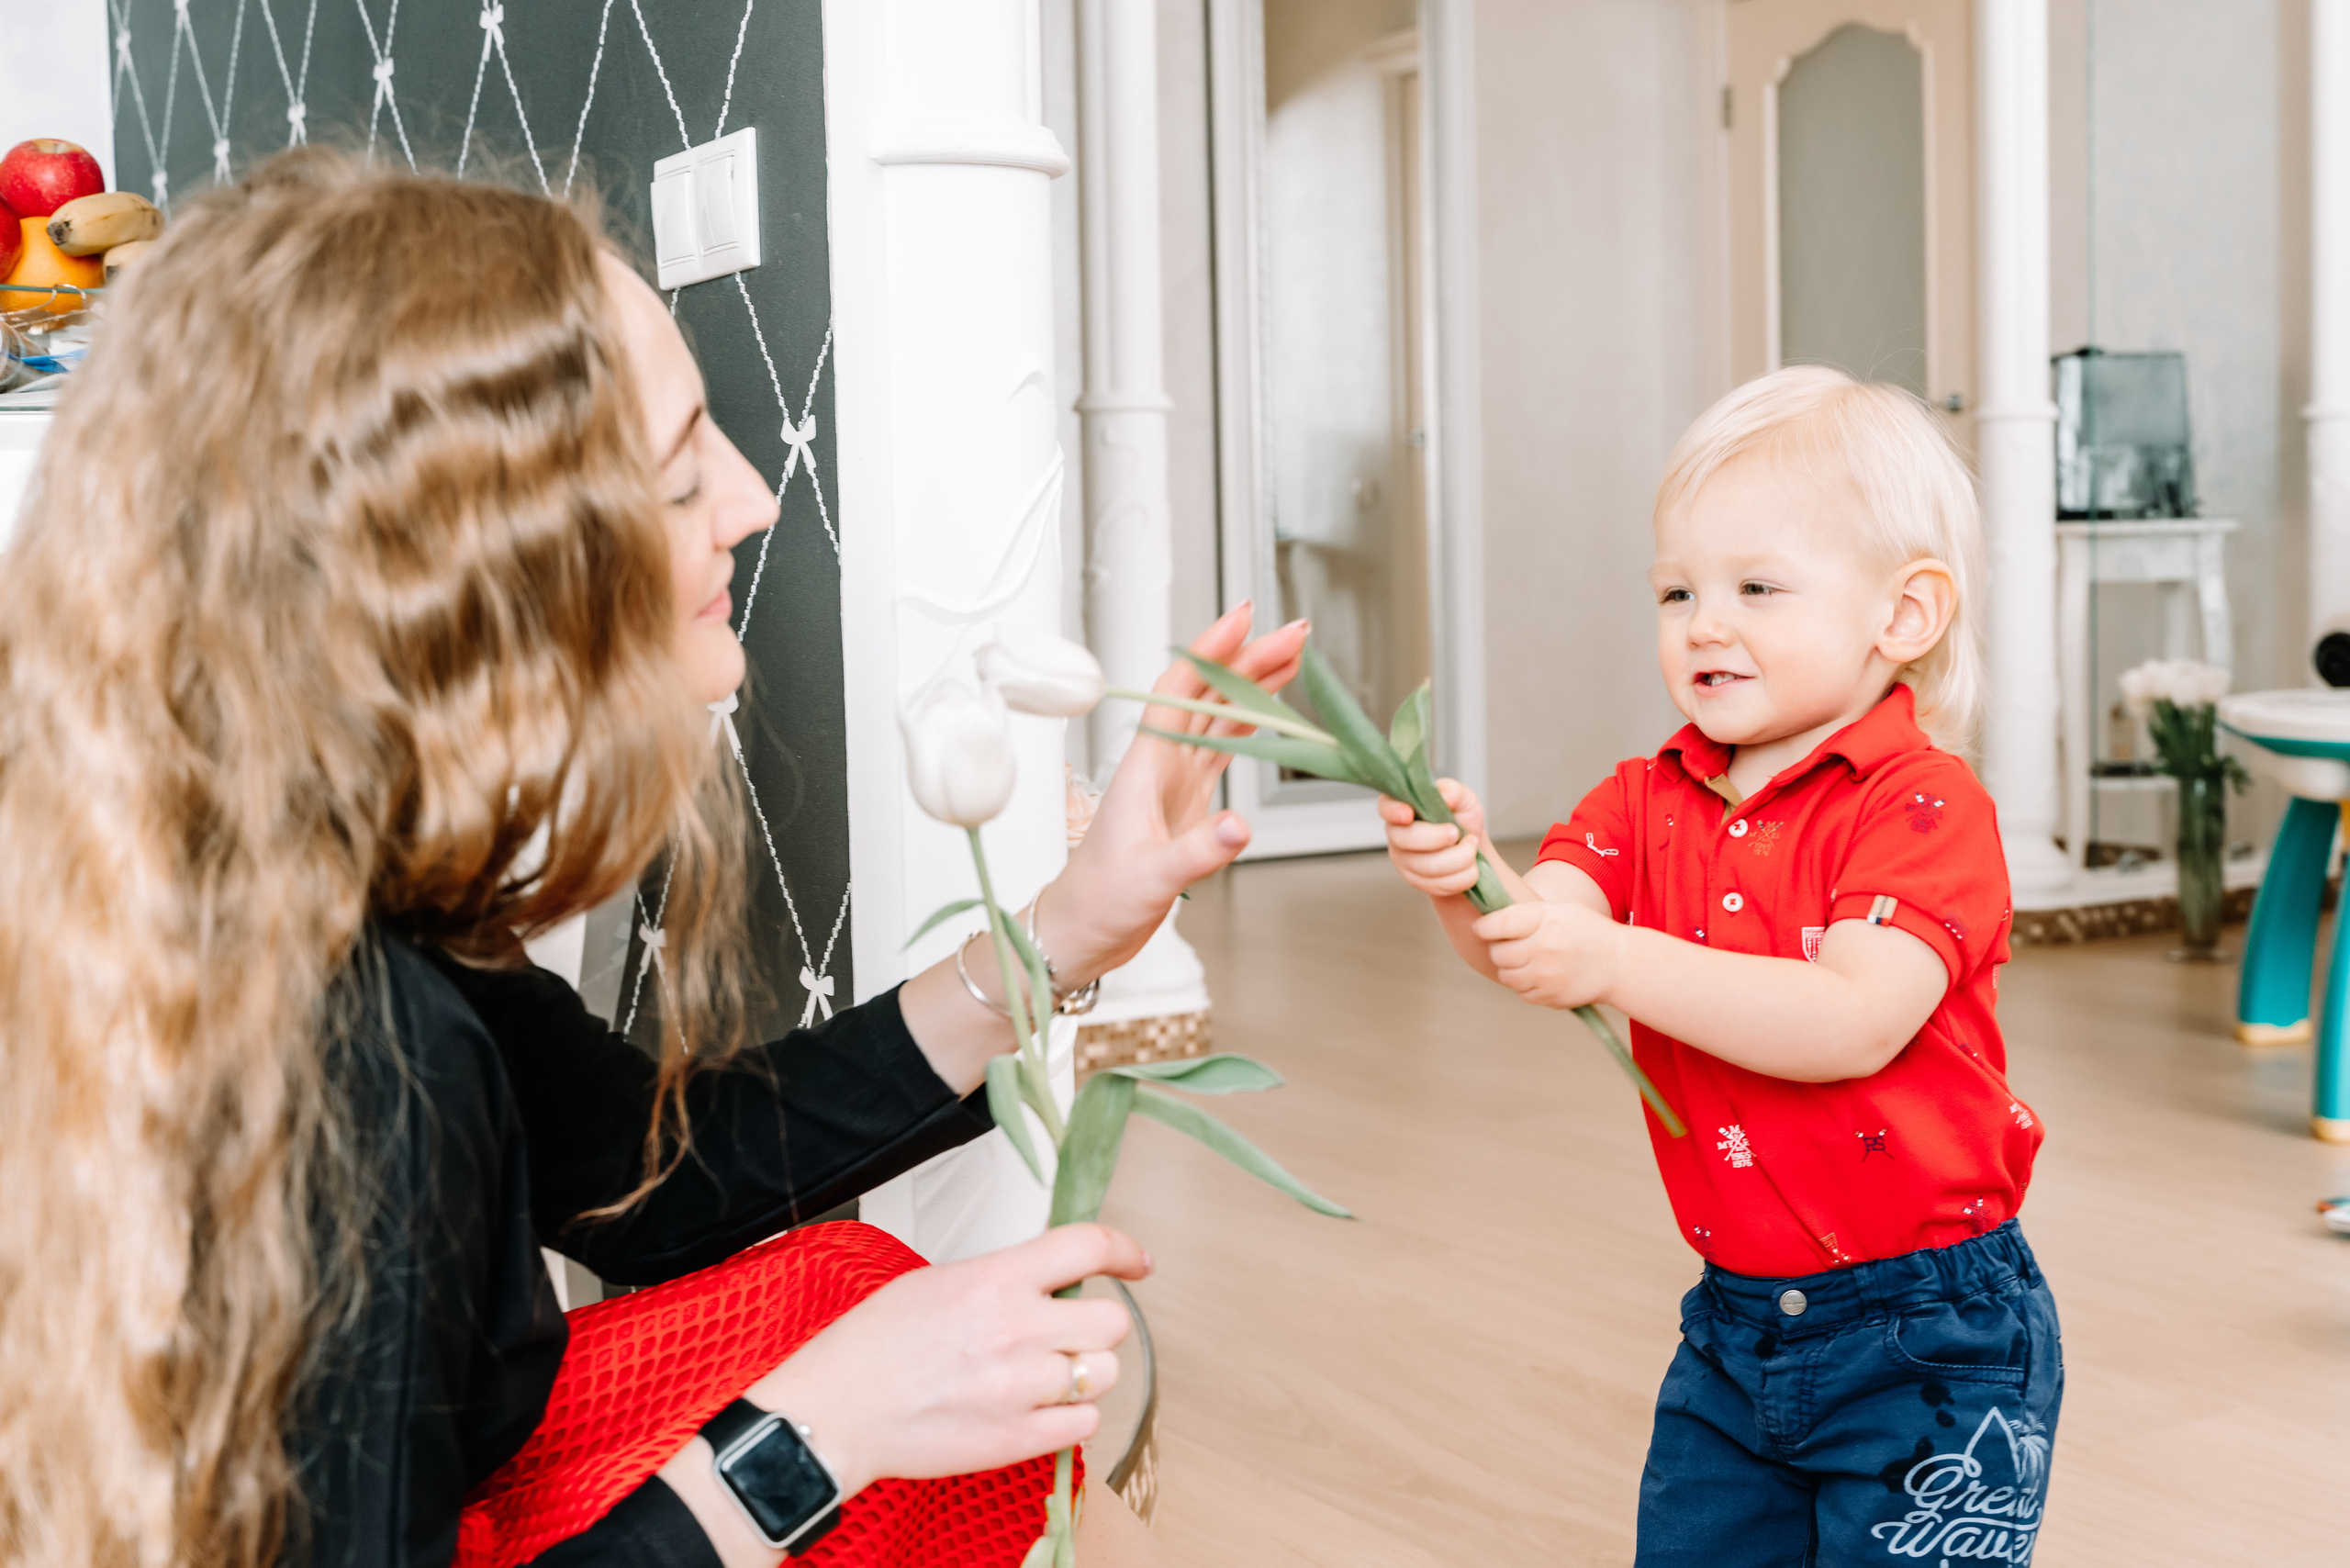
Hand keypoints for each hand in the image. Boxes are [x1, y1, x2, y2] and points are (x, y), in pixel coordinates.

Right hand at [741, 1225, 1148, 1496]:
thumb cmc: (872, 1348)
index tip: (1136, 1263)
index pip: (1087, 1246)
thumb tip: (1048, 1279)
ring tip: (1044, 1375)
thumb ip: (1002, 1278)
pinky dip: (1070, 1417)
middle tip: (1067, 1332)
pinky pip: (1085, 1424)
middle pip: (1112, 1322)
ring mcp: (1021, 1389)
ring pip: (1105, 1374)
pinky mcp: (1018, 1440)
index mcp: (994, 1280)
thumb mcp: (937, 1283)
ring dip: (1084, 1373)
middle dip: (1096, 1325)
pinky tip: (1037, 1409)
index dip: (1124, 1250)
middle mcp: (1016, 1330)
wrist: (835, 1414)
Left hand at [1045, 604, 1308, 978]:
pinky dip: (1250, 725)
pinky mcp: (1186, 801)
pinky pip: (1223, 749)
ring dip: (1254, 686)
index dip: (1213, 650)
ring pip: (1219, 715)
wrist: (1084, 929)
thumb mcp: (1151, 878)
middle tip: (1296, 635)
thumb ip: (1197, 852)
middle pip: (1209, 693)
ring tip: (1293, 658)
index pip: (1180, 687)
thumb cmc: (1100, 901)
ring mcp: (1174, 779)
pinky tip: (1271, 711)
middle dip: (1251, 659)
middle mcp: (1160, 762)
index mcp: (1145, 765)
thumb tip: (1240, 826)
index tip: (1246, 619)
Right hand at [1379, 778, 1487, 898]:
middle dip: (1437, 838)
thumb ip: (1453, 791)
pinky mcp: (1416, 881)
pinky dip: (1462, 876)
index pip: (1386, 807)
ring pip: (1426, 867)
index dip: (1394, 811)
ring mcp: (1403, 860)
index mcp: (1402, 806)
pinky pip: (1438, 884)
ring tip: (1472, 847)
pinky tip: (1469, 866)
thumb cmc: (1462, 818)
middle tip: (1458, 833)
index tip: (1409, 814)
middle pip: (1405, 840)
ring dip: (1459, 859)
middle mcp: (1397, 833)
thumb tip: (1444, 797)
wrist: (1472, 848)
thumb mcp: (1464, 798)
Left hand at [1473, 898, 1627, 1010]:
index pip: (1496, 925)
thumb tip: (1489, 919)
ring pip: (1506, 975)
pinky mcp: (1549, 998)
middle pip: (1498, 953)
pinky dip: (1525, 985)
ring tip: (1528, 959)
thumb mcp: (1560, 910)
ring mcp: (1545, 977)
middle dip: (1499, 949)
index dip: (1484, 927)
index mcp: (1544, 922)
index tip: (1483, 928)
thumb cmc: (1588, 931)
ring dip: (1511, 968)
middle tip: (1510, 944)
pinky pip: (1521, 993)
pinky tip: (1541, 974)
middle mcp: (1543, 950)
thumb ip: (1526, 913)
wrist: (1620, 964)